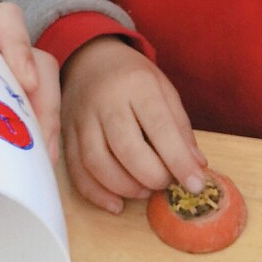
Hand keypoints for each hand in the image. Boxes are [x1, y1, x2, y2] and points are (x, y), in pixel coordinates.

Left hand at [0, 1, 59, 161]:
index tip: (19, 79)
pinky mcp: (4, 105)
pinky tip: (33, 167)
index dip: (17, 43)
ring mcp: (2, 77)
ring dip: (47, 124)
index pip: (4, 19)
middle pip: (38, 65)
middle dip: (45, 103)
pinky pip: (34, 115)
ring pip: (43, 92)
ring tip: (39, 163)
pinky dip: (38, 136)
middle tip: (38, 143)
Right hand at [62, 35, 206, 213]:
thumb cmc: (132, 77)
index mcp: (137, 84)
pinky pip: (76, 170)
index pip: (159, 126)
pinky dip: (96, 194)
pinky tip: (116, 204)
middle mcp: (105, 100)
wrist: (89, 58)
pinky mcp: (66, 134)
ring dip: (125, 187)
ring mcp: (81, 118)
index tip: (196, 185)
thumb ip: (179, 128)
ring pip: (97, 162)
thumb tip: (195, 167)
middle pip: (126, 147)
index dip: (178, 160)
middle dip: (152, 176)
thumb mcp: (163, 89)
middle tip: (166, 184)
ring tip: (144, 191)